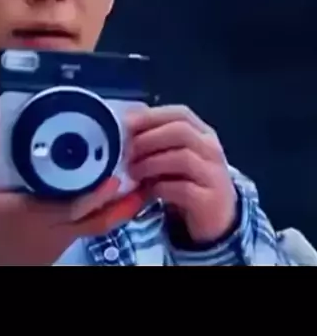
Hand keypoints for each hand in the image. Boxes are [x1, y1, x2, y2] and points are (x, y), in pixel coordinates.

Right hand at [0, 106, 146, 264]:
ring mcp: (58, 241)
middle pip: (97, 220)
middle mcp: (52, 231)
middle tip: (143, 179)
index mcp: (32, 215)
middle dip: (123, 202)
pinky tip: (114, 196)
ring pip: (97, 227)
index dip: (96, 196)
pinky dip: (104, 214)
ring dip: (119, 209)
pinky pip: (89, 229)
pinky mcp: (60, 245)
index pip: (71, 208)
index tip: (114, 179)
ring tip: (139, 187)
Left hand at [126, 105, 237, 243]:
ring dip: (151, 163)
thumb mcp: (172, 159)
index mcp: (203, 134)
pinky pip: (183, 189)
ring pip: (182, 158)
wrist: (214, 221)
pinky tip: (148, 191)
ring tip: (133, 171)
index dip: (151, 116)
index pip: (181, 114)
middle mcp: (212, 150)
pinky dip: (160, 187)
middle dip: (148, 138)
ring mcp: (214, 175)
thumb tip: (122, 129)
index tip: (125, 123)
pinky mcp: (210, 201)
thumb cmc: (187, 183)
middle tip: (126, 150)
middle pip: (181, 131)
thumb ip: (155, 143)